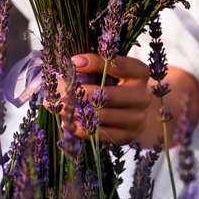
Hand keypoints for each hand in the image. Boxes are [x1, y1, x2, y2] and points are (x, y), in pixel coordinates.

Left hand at [53, 54, 198, 146]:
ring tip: (58, 108)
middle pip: (106, 95)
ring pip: (101, 116)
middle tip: (57, 92)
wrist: (135, 111)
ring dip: (76, 112)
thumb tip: (66, 68)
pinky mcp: (128, 136)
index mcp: (139, 73)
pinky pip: (101, 134)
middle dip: (77, 93)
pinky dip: (82, 130)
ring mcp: (136, 118)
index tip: (72, 62)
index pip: (117, 65)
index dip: (94, 63)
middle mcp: (141, 96)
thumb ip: (93, 67)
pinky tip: (68, 125)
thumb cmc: (116, 85)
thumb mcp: (110, 71)